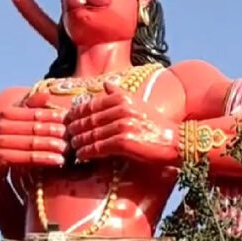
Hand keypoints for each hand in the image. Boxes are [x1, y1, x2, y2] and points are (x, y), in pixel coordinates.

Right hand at [0, 100, 66, 183]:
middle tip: (75, 137)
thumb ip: (27, 109)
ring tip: (70, 150)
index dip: (55, 117)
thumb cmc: (0, 146)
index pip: (36, 112)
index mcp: (6, 114)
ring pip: (33, 142)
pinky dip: (44, 159)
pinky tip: (58, 161)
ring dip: (53, 146)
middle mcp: (1, 125)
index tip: (73, 122)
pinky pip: (27, 157)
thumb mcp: (11, 125)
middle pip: (36, 127)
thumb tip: (47, 95)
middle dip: (57, 132)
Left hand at [64, 81, 179, 163]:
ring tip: (72, 148)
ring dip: (78, 143)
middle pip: (88, 119)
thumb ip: (119, 94)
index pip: (91, 105)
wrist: (176, 141)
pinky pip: (99, 147)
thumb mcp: (138, 103)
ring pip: (91, 134)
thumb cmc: (156, 124)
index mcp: (122, 98)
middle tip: (65, 136)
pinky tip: (81, 156)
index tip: (68, 121)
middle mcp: (121, 109)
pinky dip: (87, 153)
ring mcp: (122, 125)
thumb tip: (105, 84)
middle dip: (74, 129)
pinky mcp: (124, 142)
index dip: (76, 113)